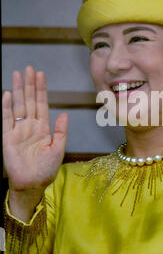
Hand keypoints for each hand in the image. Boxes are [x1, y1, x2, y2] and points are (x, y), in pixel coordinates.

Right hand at [2, 65, 67, 194]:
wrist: (32, 184)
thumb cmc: (46, 169)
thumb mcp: (58, 149)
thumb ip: (61, 131)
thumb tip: (65, 113)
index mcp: (43, 128)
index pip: (42, 104)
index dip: (41, 89)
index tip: (40, 75)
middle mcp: (30, 126)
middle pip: (29, 101)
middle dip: (29, 84)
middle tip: (29, 68)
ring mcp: (18, 130)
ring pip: (18, 106)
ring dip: (18, 90)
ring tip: (17, 74)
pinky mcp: (7, 137)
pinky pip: (6, 119)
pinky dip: (6, 107)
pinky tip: (8, 94)